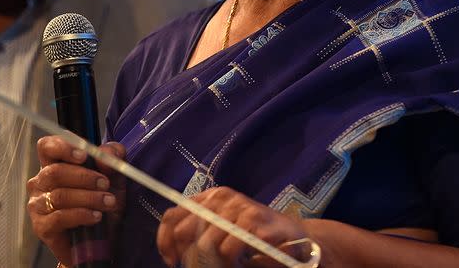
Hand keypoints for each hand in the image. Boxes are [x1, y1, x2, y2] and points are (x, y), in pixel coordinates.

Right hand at [27, 136, 126, 262]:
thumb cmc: (103, 205)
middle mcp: (41, 183)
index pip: (47, 147)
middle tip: (105, 184)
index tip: (84, 155)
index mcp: (54, 165)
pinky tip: (96, 217)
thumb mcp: (116, 179)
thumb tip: (105, 153)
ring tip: (108, 202)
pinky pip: (59, 217)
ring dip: (88, 197)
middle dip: (84, 177)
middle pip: (54, 171)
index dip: (62, 147)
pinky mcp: (41, 226)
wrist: (102, 241)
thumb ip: (113, 160)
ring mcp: (38, 205)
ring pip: (59, 195)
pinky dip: (81, 215)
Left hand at [156, 187, 309, 267]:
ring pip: (205, 243)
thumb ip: (199, 233)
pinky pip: (227, 249)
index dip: (165, 241)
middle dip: (189, 255)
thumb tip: (172, 251)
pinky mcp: (253, 221)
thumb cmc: (253, 236)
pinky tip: (243, 260)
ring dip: (213, 262)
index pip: (172, 216)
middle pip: (184, 231)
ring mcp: (238, 208)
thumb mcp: (222, 229)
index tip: (171, 261)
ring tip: (229, 263)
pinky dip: (231, 261)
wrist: (294, 237)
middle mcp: (222, 198)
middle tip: (204, 266)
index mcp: (210, 197)